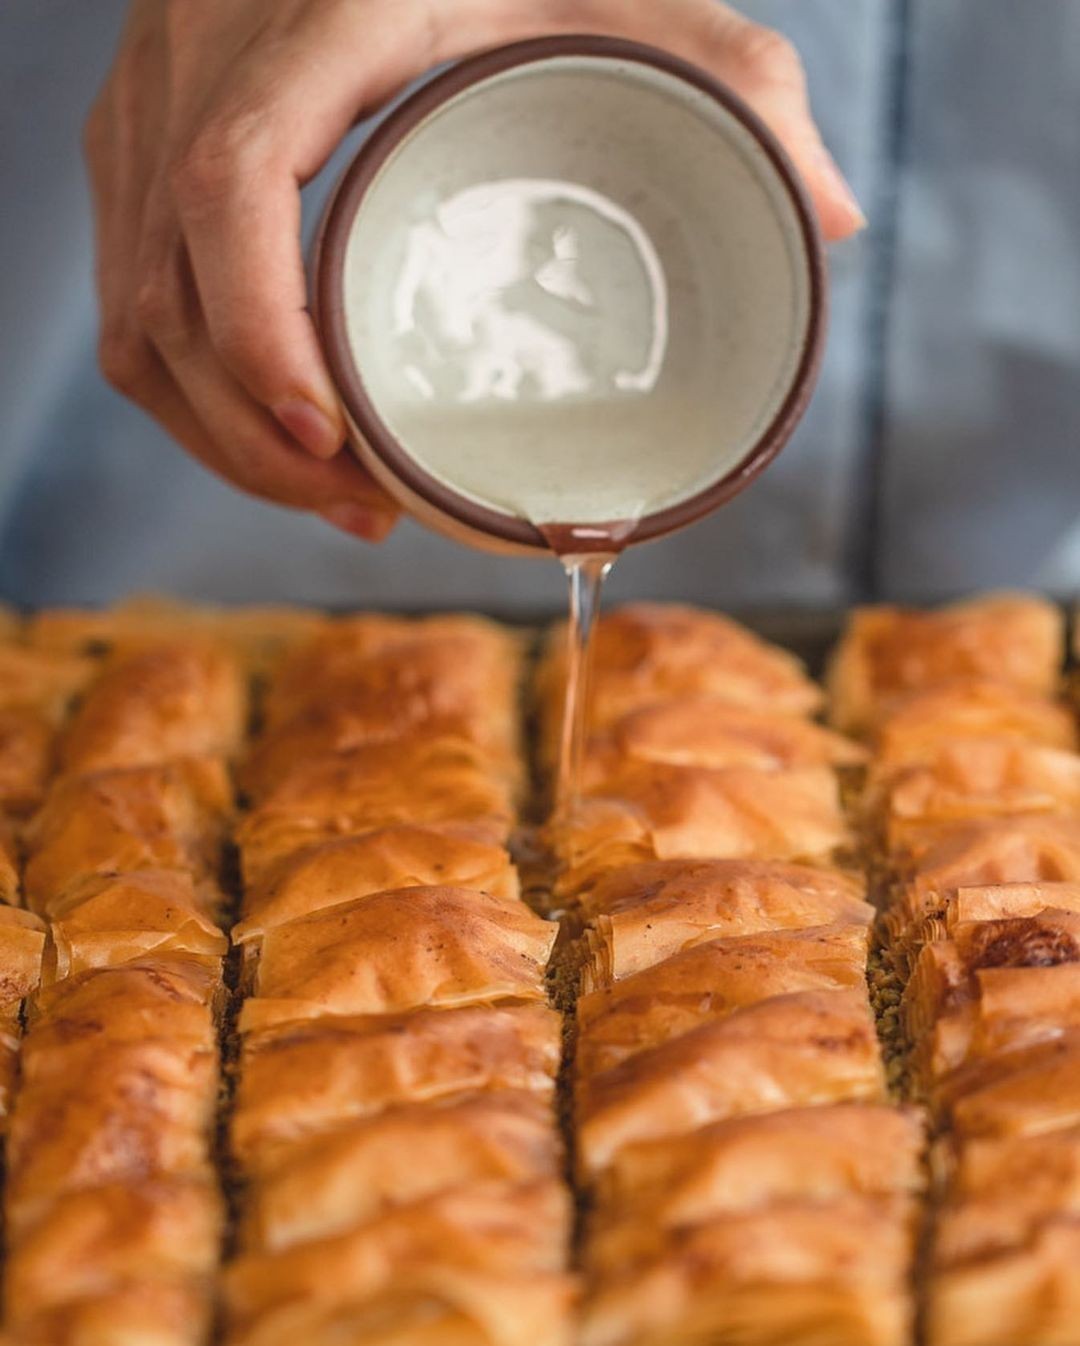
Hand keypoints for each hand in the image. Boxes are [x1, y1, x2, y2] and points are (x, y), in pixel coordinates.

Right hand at [86, 0, 863, 542]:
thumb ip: (742, 86)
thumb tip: (830, 220)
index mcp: (315, 14)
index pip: (229, 187)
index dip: (258, 333)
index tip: (333, 441)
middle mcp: (205, 54)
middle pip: (164, 288)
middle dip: (250, 436)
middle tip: (362, 507)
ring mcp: (158, 98)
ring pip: (131, 309)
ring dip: (216, 429)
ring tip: (332, 495)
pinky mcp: (146, 136)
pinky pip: (128, 288)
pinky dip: (188, 383)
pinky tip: (274, 431)